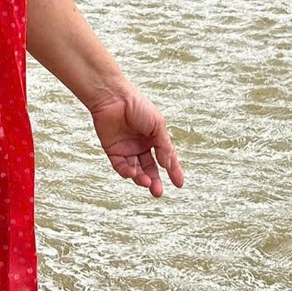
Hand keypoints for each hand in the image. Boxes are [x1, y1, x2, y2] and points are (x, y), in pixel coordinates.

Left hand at [89, 82, 184, 197]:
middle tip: (158, 192)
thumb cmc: (137, 105)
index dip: (173, 170)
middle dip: (155, 181)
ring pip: (136, 170)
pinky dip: (127, 172)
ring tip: (147, 183)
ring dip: (141, 178)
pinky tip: (132, 173)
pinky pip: (121, 166)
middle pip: (150, 168)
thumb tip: (168, 165)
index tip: (179, 184)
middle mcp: (141, 144)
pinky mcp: (112, 150)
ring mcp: (127, 148)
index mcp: (154, 137)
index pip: (166, 157)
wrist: (113, 98)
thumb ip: (163, 146)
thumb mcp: (157, 126)